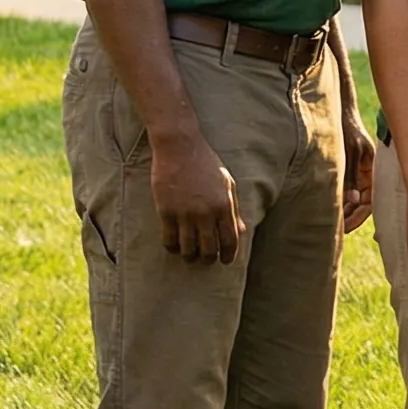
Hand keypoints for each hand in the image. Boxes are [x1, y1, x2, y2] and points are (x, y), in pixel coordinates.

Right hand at [151, 132, 242, 264]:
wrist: (179, 147)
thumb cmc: (206, 163)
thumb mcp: (227, 183)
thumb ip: (233, 209)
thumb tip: (241, 231)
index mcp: (224, 205)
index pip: (229, 240)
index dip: (228, 255)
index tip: (225, 261)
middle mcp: (206, 213)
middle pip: (208, 249)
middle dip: (208, 259)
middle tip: (206, 260)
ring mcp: (185, 213)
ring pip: (188, 249)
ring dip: (190, 257)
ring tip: (190, 256)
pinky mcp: (166, 212)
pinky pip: (169, 240)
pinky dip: (173, 248)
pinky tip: (175, 246)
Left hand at [340, 116, 376, 234]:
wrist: (340, 111)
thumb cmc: (347, 129)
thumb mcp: (350, 152)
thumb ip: (351, 177)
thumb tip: (354, 201)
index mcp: (375, 170)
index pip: (371, 202)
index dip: (358, 217)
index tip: (344, 228)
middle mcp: (369, 174)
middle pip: (363, 204)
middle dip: (350, 217)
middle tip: (335, 230)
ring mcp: (360, 173)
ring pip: (354, 199)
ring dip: (344, 210)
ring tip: (330, 223)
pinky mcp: (350, 170)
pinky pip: (348, 190)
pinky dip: (340, 200)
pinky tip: (328, 208)